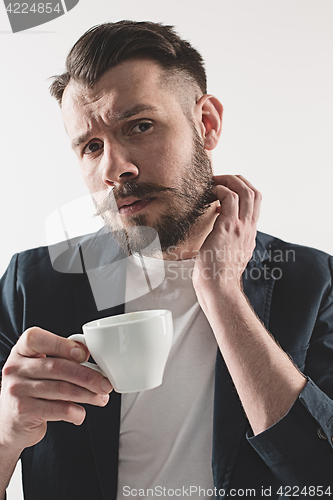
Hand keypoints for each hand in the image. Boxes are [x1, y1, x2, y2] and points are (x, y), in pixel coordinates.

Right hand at [0, 327, 112, 453]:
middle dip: (87, 375)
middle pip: (57, 367)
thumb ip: (59, 358)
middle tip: (105, 383)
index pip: (37, 339)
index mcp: (21, 350)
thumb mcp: (39, 367)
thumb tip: (88, 353)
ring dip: (87, 394)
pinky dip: (75, 412)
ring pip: (61, 389)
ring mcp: (17, 390)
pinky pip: (58, 409)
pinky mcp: (23, 411)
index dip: (62, 345)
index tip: (84, 354)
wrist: (10, 421)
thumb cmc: (32, 389)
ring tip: (101, 397)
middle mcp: (15, 368)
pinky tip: (81, 413)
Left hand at [193, 175, 261, 295]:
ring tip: (214, 181)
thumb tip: (219, 231)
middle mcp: (248, 229)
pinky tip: (209, 193)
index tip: (226, 189)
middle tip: (221, 179)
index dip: (243, 191)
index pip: (255, 204)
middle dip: (238, 180)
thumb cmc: (217, 275)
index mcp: (248, 234)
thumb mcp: (228, 255)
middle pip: (255, 193)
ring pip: (245, 191)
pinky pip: (229, 198)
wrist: (218, 288)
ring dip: (229, 180)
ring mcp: (240, 227)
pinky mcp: (227, 228)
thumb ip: (228, 241)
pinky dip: (220, 189)